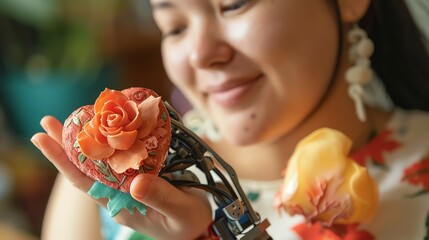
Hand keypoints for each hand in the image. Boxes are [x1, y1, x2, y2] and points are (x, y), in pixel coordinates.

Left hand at [31, 116, 212, 239]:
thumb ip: (160, 198)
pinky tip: (106, 125)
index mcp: (122, 204)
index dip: (63, 160)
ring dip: (84, 139)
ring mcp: (129, 183)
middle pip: (86, 168)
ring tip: (67, 119)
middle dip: (65, 145)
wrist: (201, 224)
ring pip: (102, 160)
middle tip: (47, 122)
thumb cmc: (190, 222)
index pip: (85, 182)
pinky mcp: (142, 173)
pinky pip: (120, 156)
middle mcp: (120, 193)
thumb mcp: (179, 212)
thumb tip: (136, 182)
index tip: (42, 140)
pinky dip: (110, 139)